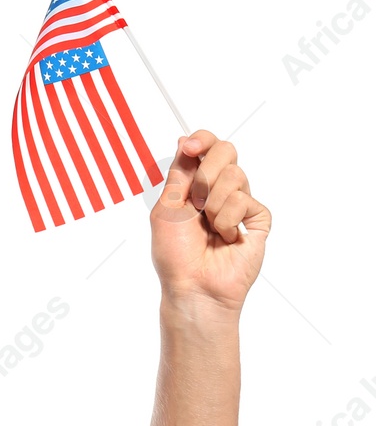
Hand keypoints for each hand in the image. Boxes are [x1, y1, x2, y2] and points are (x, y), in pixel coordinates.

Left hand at [149, 131, 271, 314]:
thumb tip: (184, 141)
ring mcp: (239, 204)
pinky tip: (226, 238)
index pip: (205, 147)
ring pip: (236, 175)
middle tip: (197, 201)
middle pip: (226, 151)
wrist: (194, 285)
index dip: (202, 140)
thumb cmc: (175, 254)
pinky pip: (247, 201)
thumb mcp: (167, 209)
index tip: (190, 147)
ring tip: (209, 228)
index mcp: (193, 185)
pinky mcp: (258, 219)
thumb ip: (179, 175)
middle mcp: (218, 190)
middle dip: (207, 173)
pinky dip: (229, 220)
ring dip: (214, 204)